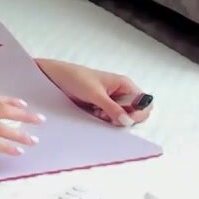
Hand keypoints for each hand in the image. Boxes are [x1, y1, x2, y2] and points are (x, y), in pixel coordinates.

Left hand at [36, 58, 151, 127]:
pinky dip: (103, 120)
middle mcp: (121, 93)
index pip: (144, 103)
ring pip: (121, 118)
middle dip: (123, 118)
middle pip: (134, 113)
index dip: (139, 113)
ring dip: (111, 119)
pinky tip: (93, 113)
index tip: (126, 119)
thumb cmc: (74, 77)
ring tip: (96, 112)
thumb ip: (112, 108)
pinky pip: (109, 119)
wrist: (54, 77)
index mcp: (124, 85)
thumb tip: (127, 121)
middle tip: (107, 116)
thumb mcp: (94, 93)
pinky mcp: (101, 108)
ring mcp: (111, 102)